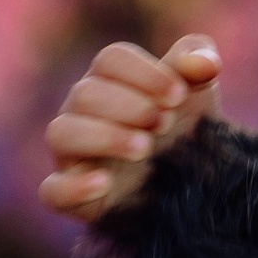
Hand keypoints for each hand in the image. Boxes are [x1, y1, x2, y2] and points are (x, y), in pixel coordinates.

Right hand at [39, 32, 218, 220]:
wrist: (189, 188)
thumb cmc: (185, 132)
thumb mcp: (198, 96)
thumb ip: (200, 66)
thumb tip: (205, 61)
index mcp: (108, 81)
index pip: (111, 60)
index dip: (145, 74)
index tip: (178, 96)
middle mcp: (81, 112)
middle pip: (85, 93)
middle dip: (129, 106)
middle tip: (165, 124)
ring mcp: (71, 154)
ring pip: (62, 133)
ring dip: (104, 136)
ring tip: (144, 148)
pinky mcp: (71, 197)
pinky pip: (52, 190)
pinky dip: (73, 186)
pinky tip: (104, 183)